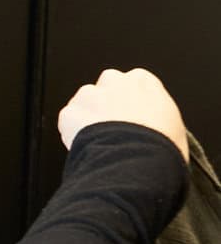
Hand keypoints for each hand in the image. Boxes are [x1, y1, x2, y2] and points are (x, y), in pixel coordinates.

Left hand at [58, 68, 187, 159]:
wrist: (138, 163)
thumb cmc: (161, 148)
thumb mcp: (174, 128)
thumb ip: (159, 118)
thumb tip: (155, 130)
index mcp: (143, 81)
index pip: (131, 85)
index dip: (128, 105)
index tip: (130, 120)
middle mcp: (114, 81)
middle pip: (104, 89)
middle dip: (105, 106)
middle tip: (112, 132)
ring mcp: (89, 95)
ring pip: (83, 104)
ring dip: (88, 119)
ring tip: (100, 144)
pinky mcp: (70, 113)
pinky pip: (68, 122)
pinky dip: (72, 134)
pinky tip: (87, 148)